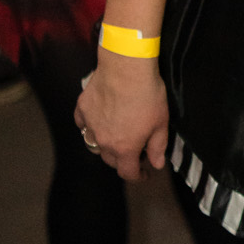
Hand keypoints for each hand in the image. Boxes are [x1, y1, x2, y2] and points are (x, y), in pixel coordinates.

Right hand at [76, 54, 169, 181]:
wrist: (126, 68)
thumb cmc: (147, 93)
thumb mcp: (161, 123)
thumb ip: (158, 147)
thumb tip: (157, 164)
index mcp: (125, 148)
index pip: (128, 172)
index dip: (138, 176)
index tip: (144, 172)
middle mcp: (104, 141)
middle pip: (111, 160)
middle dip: (124, 160)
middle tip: (136, 151)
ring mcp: (90, 125)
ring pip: (94, 144)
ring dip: (105, 146)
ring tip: (117, 138)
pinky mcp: (82, 109)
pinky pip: (83, 124)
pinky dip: (90, 126)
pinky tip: (99, 121)